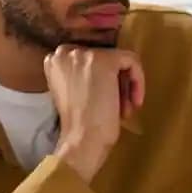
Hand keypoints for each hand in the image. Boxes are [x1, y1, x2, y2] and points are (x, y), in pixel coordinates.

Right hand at [44, 45, 144, 182]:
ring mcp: (85, 54)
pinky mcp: (105, 60)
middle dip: (114, 83)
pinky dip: (138, 81)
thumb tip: (105, 74)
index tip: (105, 98)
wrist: (81, 140)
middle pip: (103, 59)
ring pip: (118, 60)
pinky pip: (131, 61)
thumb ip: (80, 78)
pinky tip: (133, 103)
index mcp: (53, 60)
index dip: (99, 79)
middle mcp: (66, 52)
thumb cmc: (78, 127)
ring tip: (123, 109)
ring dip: (125, 86)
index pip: (86, 60)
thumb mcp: (72, 94)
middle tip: (119, 106)